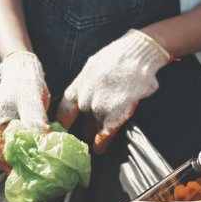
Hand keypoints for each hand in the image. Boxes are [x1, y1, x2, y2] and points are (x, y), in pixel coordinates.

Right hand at [0, 51, 49, 171]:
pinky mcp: (16, 130)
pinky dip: (27, 153)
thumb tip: (43, 141)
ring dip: (21, 161)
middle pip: (0, 154)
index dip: (5, 161)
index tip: (18, 170)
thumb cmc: (23, 84)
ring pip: (9, 152)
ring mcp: (5, 130)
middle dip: (13, 165)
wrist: (25, 70)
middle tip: (29, 175)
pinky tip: (39, 158)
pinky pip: (19, 146)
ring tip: (35, 170)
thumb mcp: (30, 101)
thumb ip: (35, 120)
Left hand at [56, 29, 169, 153]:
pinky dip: (102, 143)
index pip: (65, 109)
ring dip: (95, 133)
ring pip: (95, 126)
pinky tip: (99, 149)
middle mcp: (86, 96)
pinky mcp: (116, 113)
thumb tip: (84, 98)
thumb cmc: (120, 56)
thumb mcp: (95, 66)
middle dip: (83, 128)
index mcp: (79, 84)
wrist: (139, 53)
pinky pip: (105, 134)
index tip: (61, 132)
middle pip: (82, 119)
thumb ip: (88, 83)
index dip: (63, 123)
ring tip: (94, 142)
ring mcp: (100, 106)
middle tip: (82, 139)